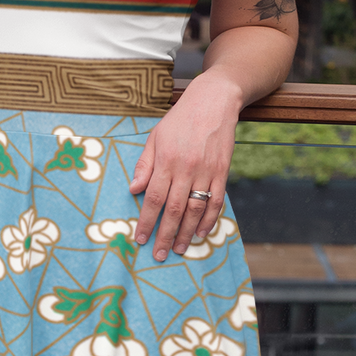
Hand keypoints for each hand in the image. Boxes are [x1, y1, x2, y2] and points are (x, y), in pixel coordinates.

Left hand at [130, 73, 241, 261]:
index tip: (140, 239)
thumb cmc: (180, 119)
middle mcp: (185, 168)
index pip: (153, 198)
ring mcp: (206, 171)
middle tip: (159, 254)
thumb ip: (144, 165)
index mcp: (166, 160)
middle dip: (164, 235)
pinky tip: (200, 233)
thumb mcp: (155, 137)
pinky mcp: (222, 172)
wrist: (214, 101)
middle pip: (173, 210)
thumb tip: (133, 190)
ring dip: (185, 233)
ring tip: (179, 249)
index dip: (146, 221)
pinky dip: (209, 220)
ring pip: (194, 210)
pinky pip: (216, 201)